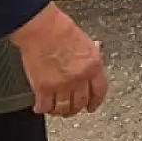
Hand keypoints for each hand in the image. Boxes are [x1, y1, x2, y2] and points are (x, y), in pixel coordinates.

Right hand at [9, 3, 107, 117]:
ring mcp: (61, 85)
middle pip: (81, 102)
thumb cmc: (61, 30)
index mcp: (93, 66)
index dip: (96, 101)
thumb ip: (89, 61)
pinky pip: (45, 106)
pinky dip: (43, 109)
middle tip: (73, 109)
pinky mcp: (43, 88)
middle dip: (77, 108)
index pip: (99, 90)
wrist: (42, 28)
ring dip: (61, 111)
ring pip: (64, 108)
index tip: (92, 106)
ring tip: (57, 110)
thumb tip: (89, 72)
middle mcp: (79, 78)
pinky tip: (41, 107)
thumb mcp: (86, 44)